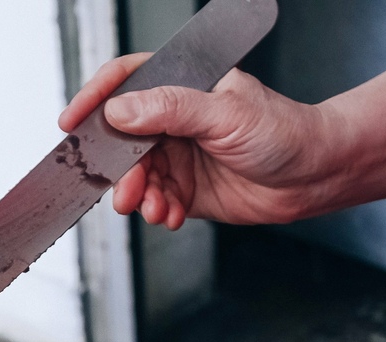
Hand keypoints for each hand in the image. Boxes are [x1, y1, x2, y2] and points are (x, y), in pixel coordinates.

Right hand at [58, 54, 325, 229]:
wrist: (314, 177)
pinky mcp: (186, 190)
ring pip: (137, 176)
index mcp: (183, 85)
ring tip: (157, 208)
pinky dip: (159, 212)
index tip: (72, 123)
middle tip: (126, 192)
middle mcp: (175, 119)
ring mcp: (179, 156)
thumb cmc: (283, 132)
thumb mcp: (225, 113)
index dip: (94, 99)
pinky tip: (173, 215)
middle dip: (121, 170)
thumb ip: (171, 109)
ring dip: (141, 196)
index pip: (126, 82)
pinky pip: (156, 201)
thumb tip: (120, 111)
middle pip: (124, 140)